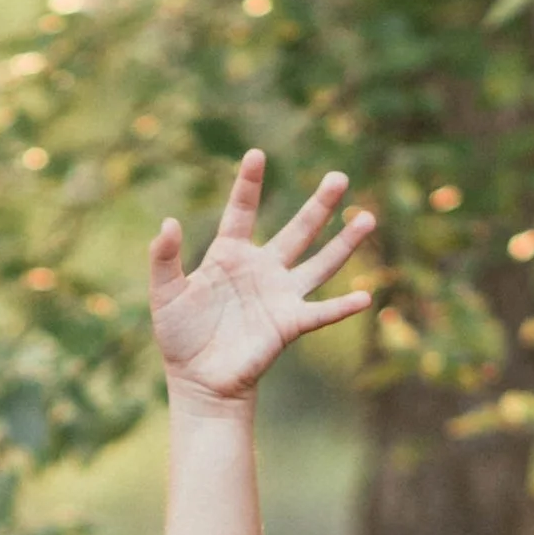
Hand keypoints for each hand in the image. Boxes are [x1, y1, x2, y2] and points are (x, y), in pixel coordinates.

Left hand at [148, 149, 374, 405]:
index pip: (242, 211)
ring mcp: (280, 295)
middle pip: (297, 230)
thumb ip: (165, 259)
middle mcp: (262, 268)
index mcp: (229, 255)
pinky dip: (342, 307)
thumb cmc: (180, 337)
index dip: (249, 184)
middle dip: (319, 205)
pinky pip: (321, 312)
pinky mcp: (289, 324)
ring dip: (344, 243)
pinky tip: (365, 297)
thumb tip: (168, 223)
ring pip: (320, 263)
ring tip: (368, 218)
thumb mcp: (165, 295)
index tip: (257, 154)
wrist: (198, 380)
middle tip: (339, 177)